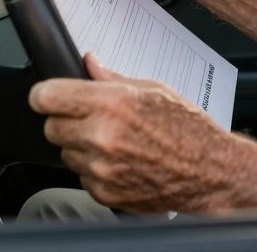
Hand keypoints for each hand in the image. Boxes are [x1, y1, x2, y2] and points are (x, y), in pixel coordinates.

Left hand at [29, 53, 235, 213]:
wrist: (210, 172)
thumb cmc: (189, 129)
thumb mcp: (154, 90)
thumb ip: (112, 78)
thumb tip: (89, 63)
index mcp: (113, 103)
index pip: (47, 96)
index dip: (46, 95)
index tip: (49, 96)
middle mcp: (102, 136)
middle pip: (51, 126)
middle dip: (67, 120)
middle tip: (92, 119)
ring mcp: (101, 168)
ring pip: (65, 152)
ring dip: (81, 146)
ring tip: (115, 141)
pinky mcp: (103, 193)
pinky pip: (81, 176)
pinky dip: (95, 169)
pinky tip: (122, 161)